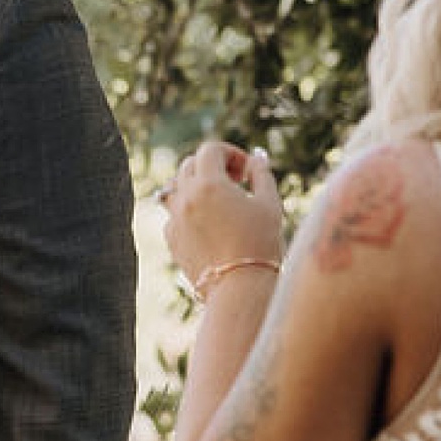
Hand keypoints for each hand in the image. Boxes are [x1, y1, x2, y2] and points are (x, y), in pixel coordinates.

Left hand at [160, 136, 284, 296]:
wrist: (240, 289)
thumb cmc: (260, 245)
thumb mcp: (270, 204)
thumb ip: (261, 174)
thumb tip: (257, 158)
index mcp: (210, 184)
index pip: (211, 150)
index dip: (230, 154)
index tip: (245, 171)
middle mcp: (186, 197)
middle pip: (190, 165)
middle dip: (213, 167)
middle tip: (235, 183)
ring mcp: (175, 218)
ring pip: (175, 187)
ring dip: (194, 186)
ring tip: (217, 201)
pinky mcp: (171, 239)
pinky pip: (173, 214)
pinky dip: (187, 211)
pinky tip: (209, 225)